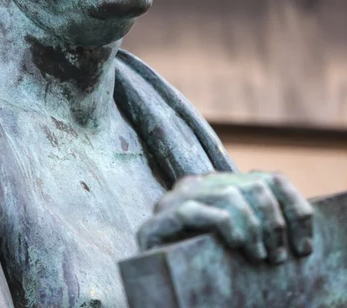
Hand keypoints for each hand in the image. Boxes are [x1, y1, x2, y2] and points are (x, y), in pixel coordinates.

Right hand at [138, 172, 312, 263]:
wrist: (155, 281)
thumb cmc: (199, 265)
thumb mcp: (236, 242)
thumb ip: (253, 225)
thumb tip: (295, 228)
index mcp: (217, 186)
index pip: (267, 179)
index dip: (293, 206)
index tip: (305, 244)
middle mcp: (196, 185)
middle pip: (253, 184)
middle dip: (275, 222)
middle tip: (279, 257)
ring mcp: (174, 200)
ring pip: (227, 193)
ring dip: (252, 228)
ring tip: (259, 257)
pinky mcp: (156, 222)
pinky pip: (194, 210)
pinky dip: (222, 225)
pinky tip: (234, 245)